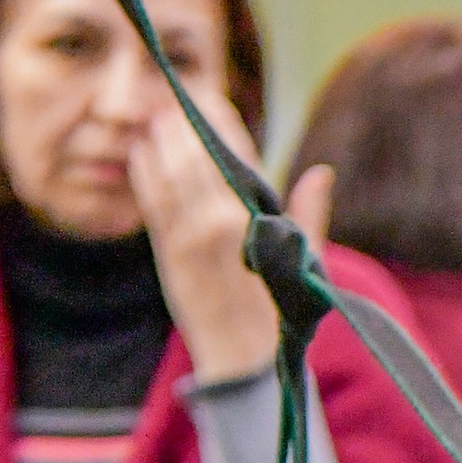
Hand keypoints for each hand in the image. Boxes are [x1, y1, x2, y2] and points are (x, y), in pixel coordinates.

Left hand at [129, 87, 332, 384]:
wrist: (246, 365)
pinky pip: (151, 200)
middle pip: (197, 156)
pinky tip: (140, 151)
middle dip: (186, 124)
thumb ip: (310, 213)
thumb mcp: (306, 262)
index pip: (238, 155)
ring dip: (162, 140)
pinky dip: (144, 170)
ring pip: (170, 173)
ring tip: (158, 118)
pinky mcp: (167, 253)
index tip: (212, 99)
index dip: (222, 123)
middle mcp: (221, 224)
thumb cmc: (282, 316)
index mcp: (259, 222)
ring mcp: (190, 238)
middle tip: (178, 98)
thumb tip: (321, 171)